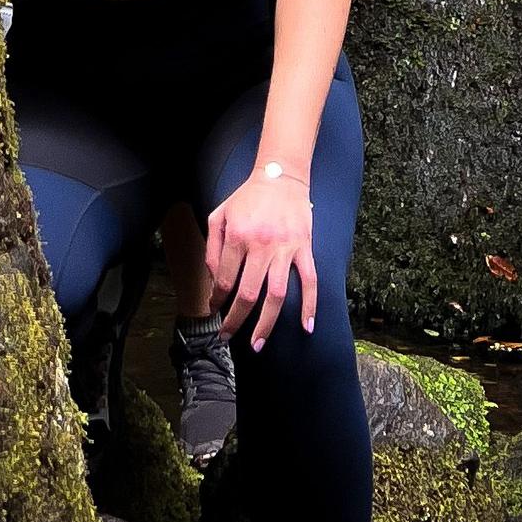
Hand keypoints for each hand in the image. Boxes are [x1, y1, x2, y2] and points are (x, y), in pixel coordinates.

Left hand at [206, 168, 316, 353]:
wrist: (280, 176)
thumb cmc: (247, 198)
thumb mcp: (219, 215)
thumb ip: (212, 247)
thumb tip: (214, 282)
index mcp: (237, 236)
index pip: (224, 280)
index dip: (217, 301)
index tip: (215, 311)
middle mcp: (260, 245)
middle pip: (247, 295)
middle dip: (235, 321)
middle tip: (228, 338)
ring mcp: (284, 248)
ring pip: (276, 295)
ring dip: (266, 324)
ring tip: (257, 345)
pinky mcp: (304, 247)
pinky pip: (309, 281)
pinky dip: (309, 306)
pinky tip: (307, 327)